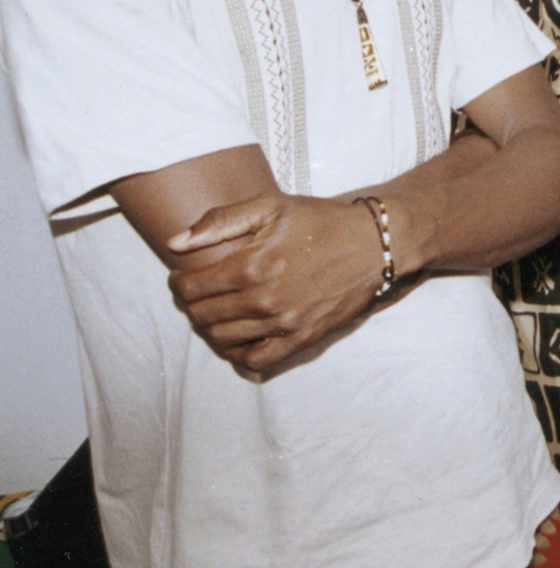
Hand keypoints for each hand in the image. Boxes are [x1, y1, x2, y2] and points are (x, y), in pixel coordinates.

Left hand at [165, 194, 393, 372]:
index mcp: (252, 265)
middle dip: (191, 304)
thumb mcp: (272, 206)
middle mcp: (265, 300)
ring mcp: (285, 323)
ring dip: (211, 327)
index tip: (182, 277)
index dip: (179, 283)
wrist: (376, 243)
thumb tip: (175, 243)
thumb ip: (220, 222)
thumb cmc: (323, 221)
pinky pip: (256, 360)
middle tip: (198, 293)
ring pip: (223, 339)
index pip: (191, 288)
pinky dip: (239, 353)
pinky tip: (239, 336)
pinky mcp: (303, 338)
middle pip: (203, 316)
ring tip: (218, 311)